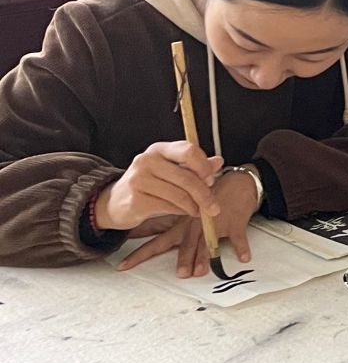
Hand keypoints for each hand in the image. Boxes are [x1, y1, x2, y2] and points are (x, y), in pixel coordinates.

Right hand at [94, 141, 221, 231]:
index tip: (213, 180)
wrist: (114, 202)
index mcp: (159, 149)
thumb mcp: (170, 170)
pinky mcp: (136, 199)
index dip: (204, 166)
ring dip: (194, 206)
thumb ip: (194, 166)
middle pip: (187, 177)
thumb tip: (218, 161)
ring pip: (179, 194)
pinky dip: (181, 211)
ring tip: (198, 211)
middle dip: (205, 194)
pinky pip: (168, 207)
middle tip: (214, 207)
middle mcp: (147, 160)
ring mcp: (139, 179)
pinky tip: (185, 212)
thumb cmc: (148, 184)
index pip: (188, 151)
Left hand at [119, 167, 258, 276]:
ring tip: (201, 271)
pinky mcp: (235, 223)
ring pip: (209, 243)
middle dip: (183, 259)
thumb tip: (140, 230)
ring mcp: (216, 224)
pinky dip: (242, 247)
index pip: (157, 241)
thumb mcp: (187, 209)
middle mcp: (195, 224)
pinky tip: (244, 258)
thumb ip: (167, 222)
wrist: (238, 182)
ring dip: (205, 257)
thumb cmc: (211, 197)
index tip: (123, 266)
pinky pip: (238, 238)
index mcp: (181, 224)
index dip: (140, 254)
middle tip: (180, 274)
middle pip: (186, 244)